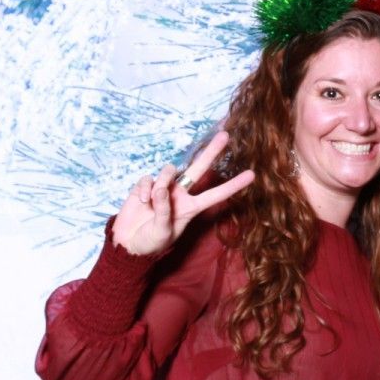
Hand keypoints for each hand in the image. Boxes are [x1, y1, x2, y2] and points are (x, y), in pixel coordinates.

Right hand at [111, 131, 253, 256]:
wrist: (128, 244)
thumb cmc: (150, 241)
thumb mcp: (163, 231)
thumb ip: (164, 210)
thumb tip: (162, 188)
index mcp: (191, 208)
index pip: (216, 195)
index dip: (233, 185)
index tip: (252, 175)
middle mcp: (181, 194)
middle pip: (199, 168)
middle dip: (211, 151)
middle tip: (225, 134)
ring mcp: (163, 188)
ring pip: (169, 171)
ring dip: (162, 182)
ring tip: (151, 201)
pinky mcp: (145, 186)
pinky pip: (148, 179)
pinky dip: (144, 188)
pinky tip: (141, 201)